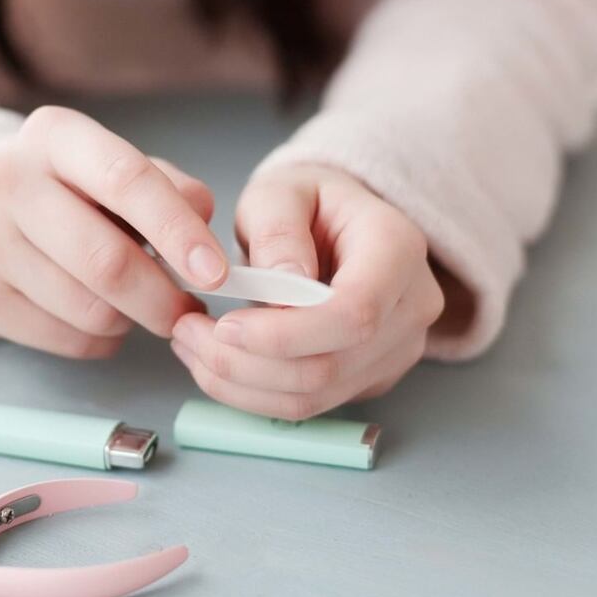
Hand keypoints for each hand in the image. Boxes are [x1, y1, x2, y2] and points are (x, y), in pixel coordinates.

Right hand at [0, 106, 227, 358]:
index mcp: (53, 136)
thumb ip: (171, 190)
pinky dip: (103, 340)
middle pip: (106, 261)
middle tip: (188, 312)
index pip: (125, 180)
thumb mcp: (121, 172)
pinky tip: (100, 318)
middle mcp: (4, 180)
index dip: (177, 231)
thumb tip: (203, 222)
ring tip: (136, 305)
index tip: (216, 273)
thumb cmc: (76, 195)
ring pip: (90, 310)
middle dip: (162, 298)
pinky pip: (68, 340)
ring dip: (133, 320)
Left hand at [170, 163, 443, 419]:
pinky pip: (307, 404)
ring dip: (239, 384)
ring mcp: (395, 350)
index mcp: (398, 249)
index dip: (285, 334)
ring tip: (191, 346)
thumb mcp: (281, 192)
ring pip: (313, 397)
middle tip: (186, 334)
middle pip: (329, 366)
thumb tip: (281, 287)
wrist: (337, 222)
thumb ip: (278, 231)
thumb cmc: (309, 202)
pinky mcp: (367, 377)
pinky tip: (217, 361)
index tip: (225, 326)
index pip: (354, 314)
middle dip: (245, 363)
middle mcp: (410, 308)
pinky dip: (251, 392)